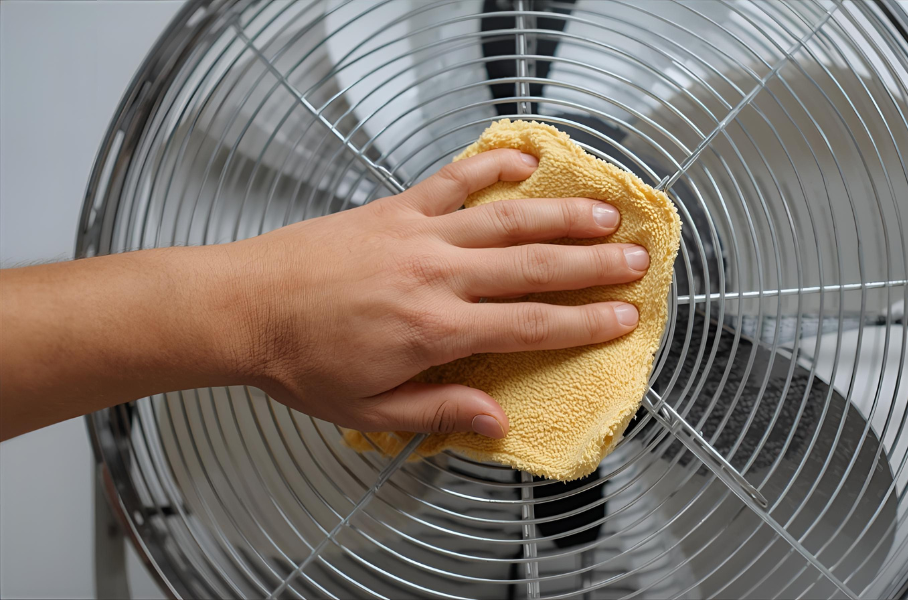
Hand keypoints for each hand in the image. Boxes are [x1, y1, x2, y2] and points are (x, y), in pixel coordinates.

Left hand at [227, 149, 649, 438]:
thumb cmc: (302, 363)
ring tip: (606, 212)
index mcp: (435, 331)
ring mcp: (417, 235)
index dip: (584, 323)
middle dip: (593, 265)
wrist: (243, 307)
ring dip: (561, 215)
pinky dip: (491, 166)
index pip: (529, 325)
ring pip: (505, 220)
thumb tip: (498, 424)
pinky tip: (525, 162)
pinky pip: (452, 179)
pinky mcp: (394, 207)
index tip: (624, 317)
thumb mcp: (369, 409)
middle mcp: (437, 276)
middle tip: (637, 261)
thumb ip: (438, 412)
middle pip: (533, 267)